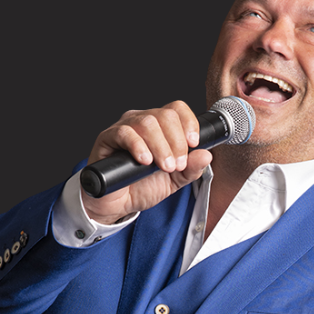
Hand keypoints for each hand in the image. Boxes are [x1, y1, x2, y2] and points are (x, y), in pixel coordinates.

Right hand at [81, 101, 214, 224]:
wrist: (118, 204)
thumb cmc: (142, 187)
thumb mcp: (174, 180)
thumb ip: (191, 168)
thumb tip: (206, 155)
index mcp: (160, 127)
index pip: (177, 109)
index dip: (189, 123)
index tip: (194, 143)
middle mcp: (142, 121)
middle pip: (165, 115)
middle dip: (176, 142)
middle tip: (176, 165)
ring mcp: (125, 127)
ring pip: (147, 122)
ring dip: (160, 146)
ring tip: (163, 166)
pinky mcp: (107, 138)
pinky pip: (124, 133)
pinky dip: (138, 146)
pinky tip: (145, 161)